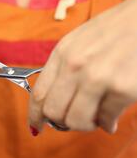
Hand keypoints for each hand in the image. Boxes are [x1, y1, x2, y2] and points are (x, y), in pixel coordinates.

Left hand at [28, 0, 136, 133]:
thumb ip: (64, 69)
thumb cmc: (117, 31)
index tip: (36, 127)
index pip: (38, 94)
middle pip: (54, 111)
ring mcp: (97, 78)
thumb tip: (53, 102)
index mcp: (62, 53)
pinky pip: (106, 119)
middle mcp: (75, 66)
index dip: (35, 116)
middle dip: (62, 122)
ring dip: (86, 125)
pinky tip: (112, 119)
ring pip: (76, 120)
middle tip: (76, 120)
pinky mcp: (122, 89)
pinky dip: (108, 124)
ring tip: (96, 118)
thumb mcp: (80, 42)